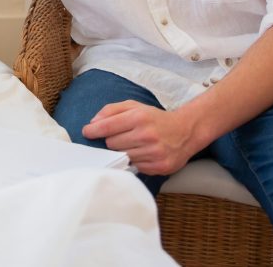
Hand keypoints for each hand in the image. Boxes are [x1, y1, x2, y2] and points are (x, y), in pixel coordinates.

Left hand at [81, 101, 199, 175]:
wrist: (185, 131)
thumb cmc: (155, 118)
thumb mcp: (134, 106)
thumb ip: (111, 110)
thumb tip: (93, 123)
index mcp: (139, 117)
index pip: (107, 126)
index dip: (93, 131)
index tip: (86, 132)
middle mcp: (146, 135)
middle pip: (112, 144)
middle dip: (112, 140)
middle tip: (121, 136)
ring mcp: (153, 153)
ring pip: (122, 156)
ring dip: (123, 151)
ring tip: (134, 144)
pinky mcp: (159, 167)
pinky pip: (135, 167)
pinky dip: (135, 161)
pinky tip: (143, 153)